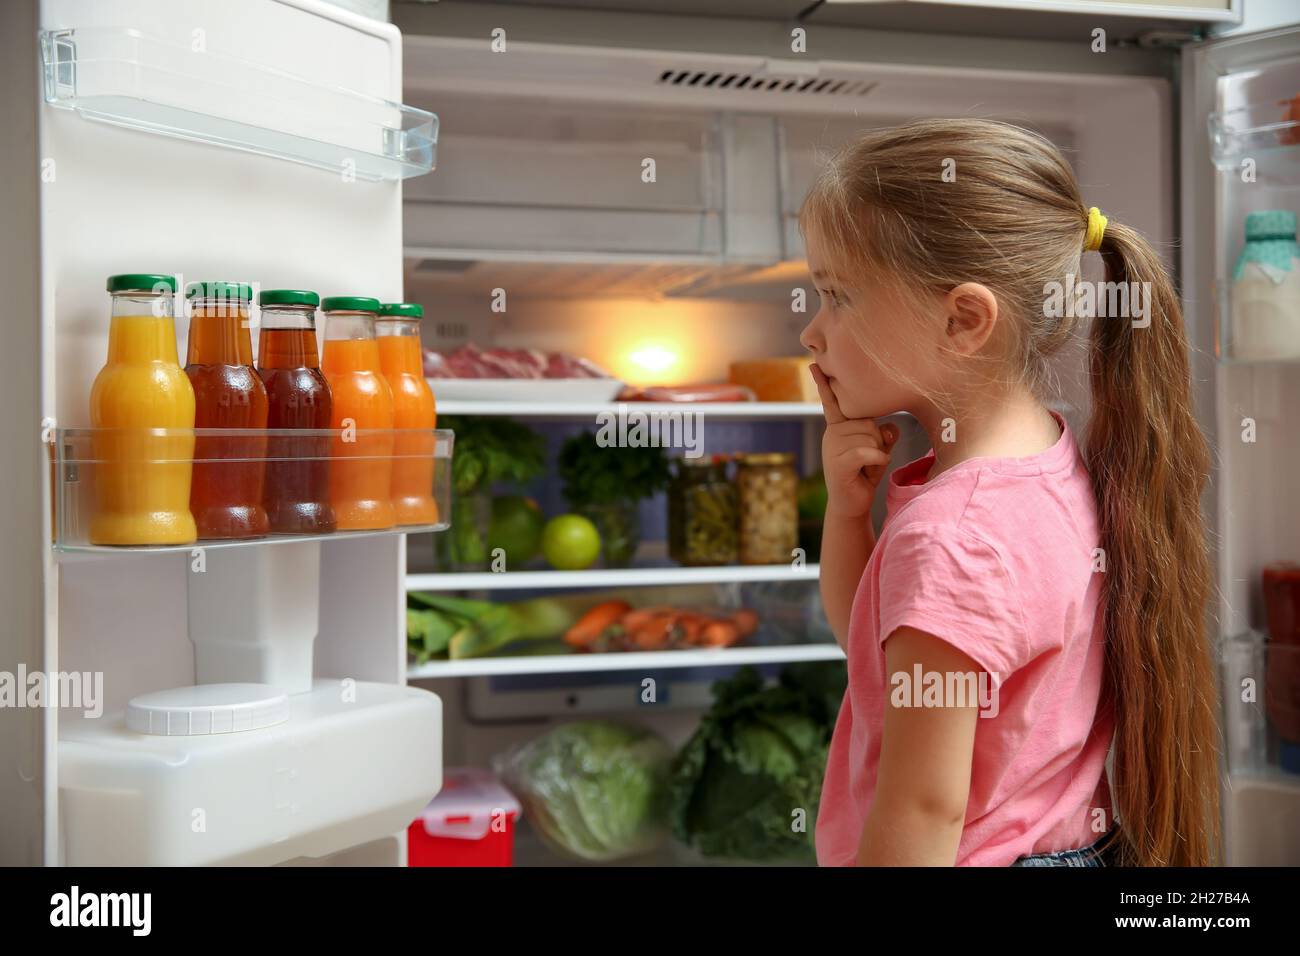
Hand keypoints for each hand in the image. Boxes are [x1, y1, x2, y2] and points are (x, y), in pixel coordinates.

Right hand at [810, 363, 899, 519]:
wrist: (851, 504)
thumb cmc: (864, 474)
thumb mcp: (877, 449)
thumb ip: (884, 434)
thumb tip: (891, 427)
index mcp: (838, 427)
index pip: (832, 402)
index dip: (823, 383)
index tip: (814, 364)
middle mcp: (832, 433)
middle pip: (869, 422)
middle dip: (877, 442)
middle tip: (868, 460)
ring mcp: (832, 448)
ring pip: (870, 437)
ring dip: (877, 455)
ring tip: (866, 467)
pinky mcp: (838, 462)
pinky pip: (867, 451)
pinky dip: (876, 460)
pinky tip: (871, 469)